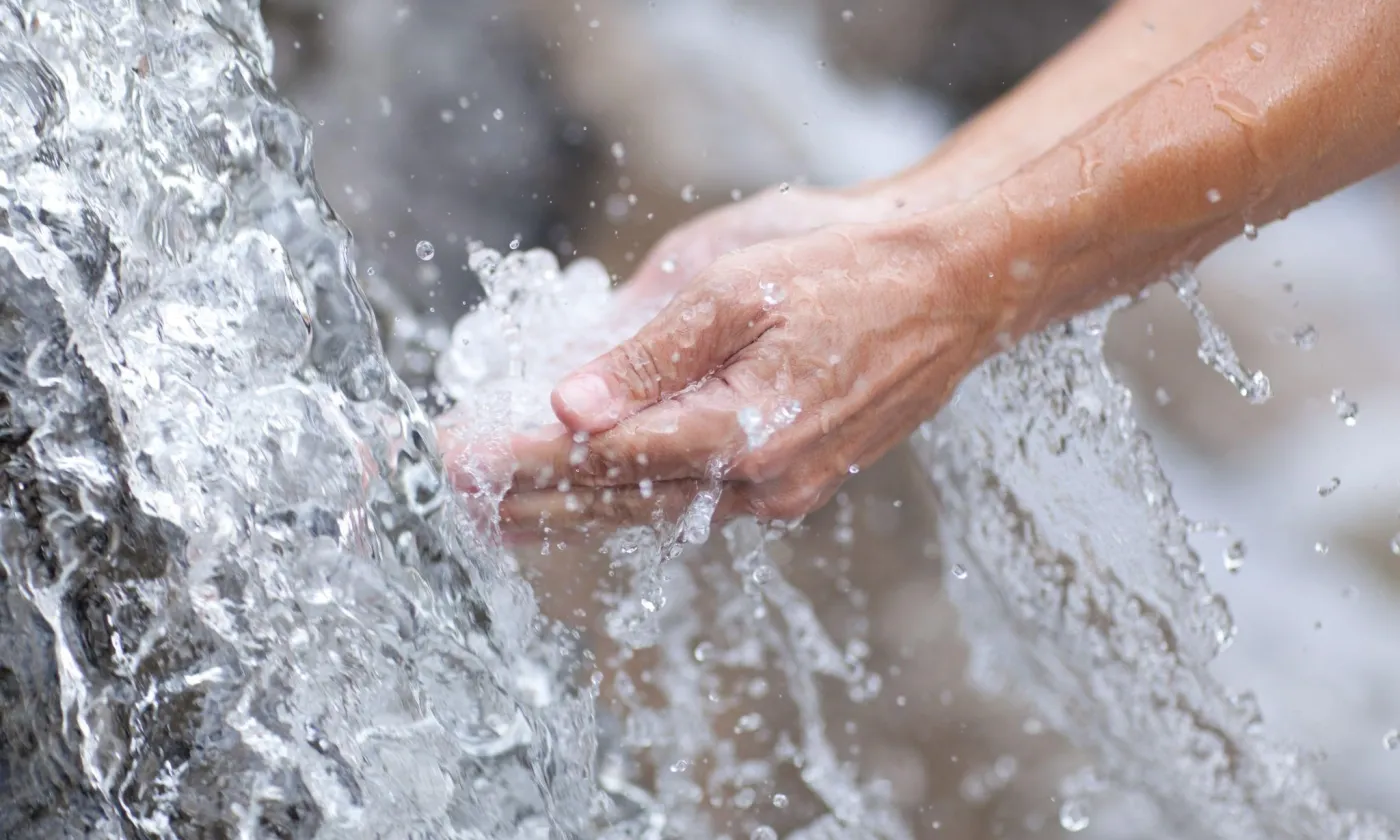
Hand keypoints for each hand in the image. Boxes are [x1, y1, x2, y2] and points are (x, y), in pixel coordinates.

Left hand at [501, 207, 1020, 531]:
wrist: (954, 284)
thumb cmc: (849, 267)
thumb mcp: (737, 286)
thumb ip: (650, 353)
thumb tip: (568, 408)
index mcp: (742, 431)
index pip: (602, 458)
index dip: (520, 460)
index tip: (454, 459)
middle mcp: (760, 481)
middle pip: (619, 501)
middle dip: (529, 499)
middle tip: (455, 496)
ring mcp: (781, 491)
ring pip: (654, 510)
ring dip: (572, 510)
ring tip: (501, 513)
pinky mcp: (793, 481)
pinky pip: (693, 500)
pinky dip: (631, 498)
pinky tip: (592, 494)